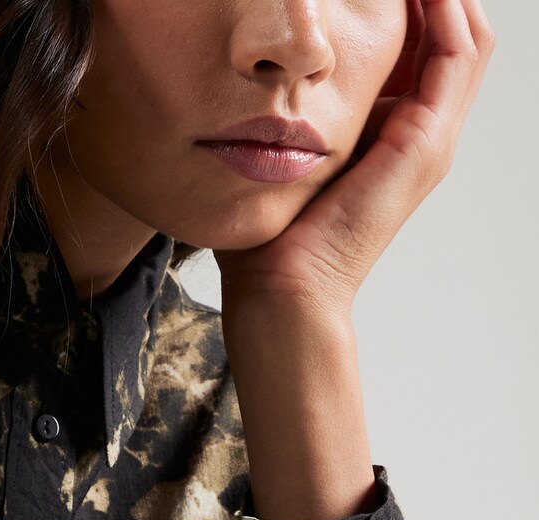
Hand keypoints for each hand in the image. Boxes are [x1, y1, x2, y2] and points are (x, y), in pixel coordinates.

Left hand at [213, 0, 494, 316]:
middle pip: (452, 33)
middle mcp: (420, 133)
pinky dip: (445, 8)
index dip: (405, 3)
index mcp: (391, 133)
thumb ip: (290, 114)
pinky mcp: (426, 143)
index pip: (419, 45)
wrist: (283, 287)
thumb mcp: (283, 152)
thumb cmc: (269, 235)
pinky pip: (457, 54)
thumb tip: (257, 72)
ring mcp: (431, 139)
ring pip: (466, 35)